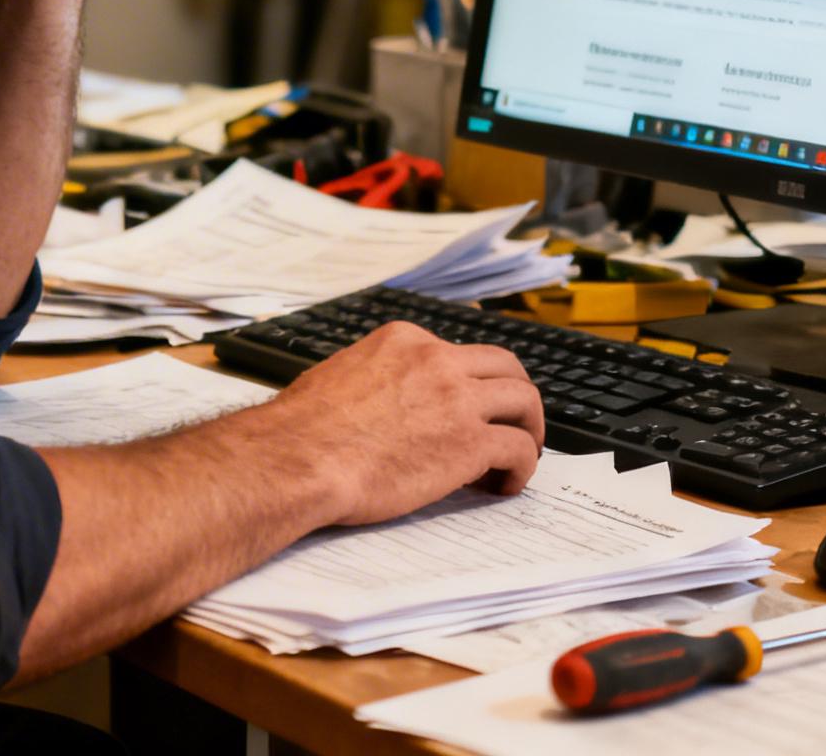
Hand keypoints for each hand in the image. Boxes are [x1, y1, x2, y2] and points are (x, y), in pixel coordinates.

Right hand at [263, 322, 544, 526]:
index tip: (470, 407)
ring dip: (529, 429)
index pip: (459, 352)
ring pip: (524, 402)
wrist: (297, 459)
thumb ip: (375, 377)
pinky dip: (521, 468)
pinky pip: (518, 449)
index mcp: (403, 340)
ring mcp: (457, 399)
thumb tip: (384, 401)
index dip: (471, 383)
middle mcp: (436, 360)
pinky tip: (504, 485)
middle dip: (516, 396)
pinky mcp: (469, 442)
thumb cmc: (302, 430)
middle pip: (505, 367)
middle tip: (515, 423)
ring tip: (521, 455)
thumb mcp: (339, 375)